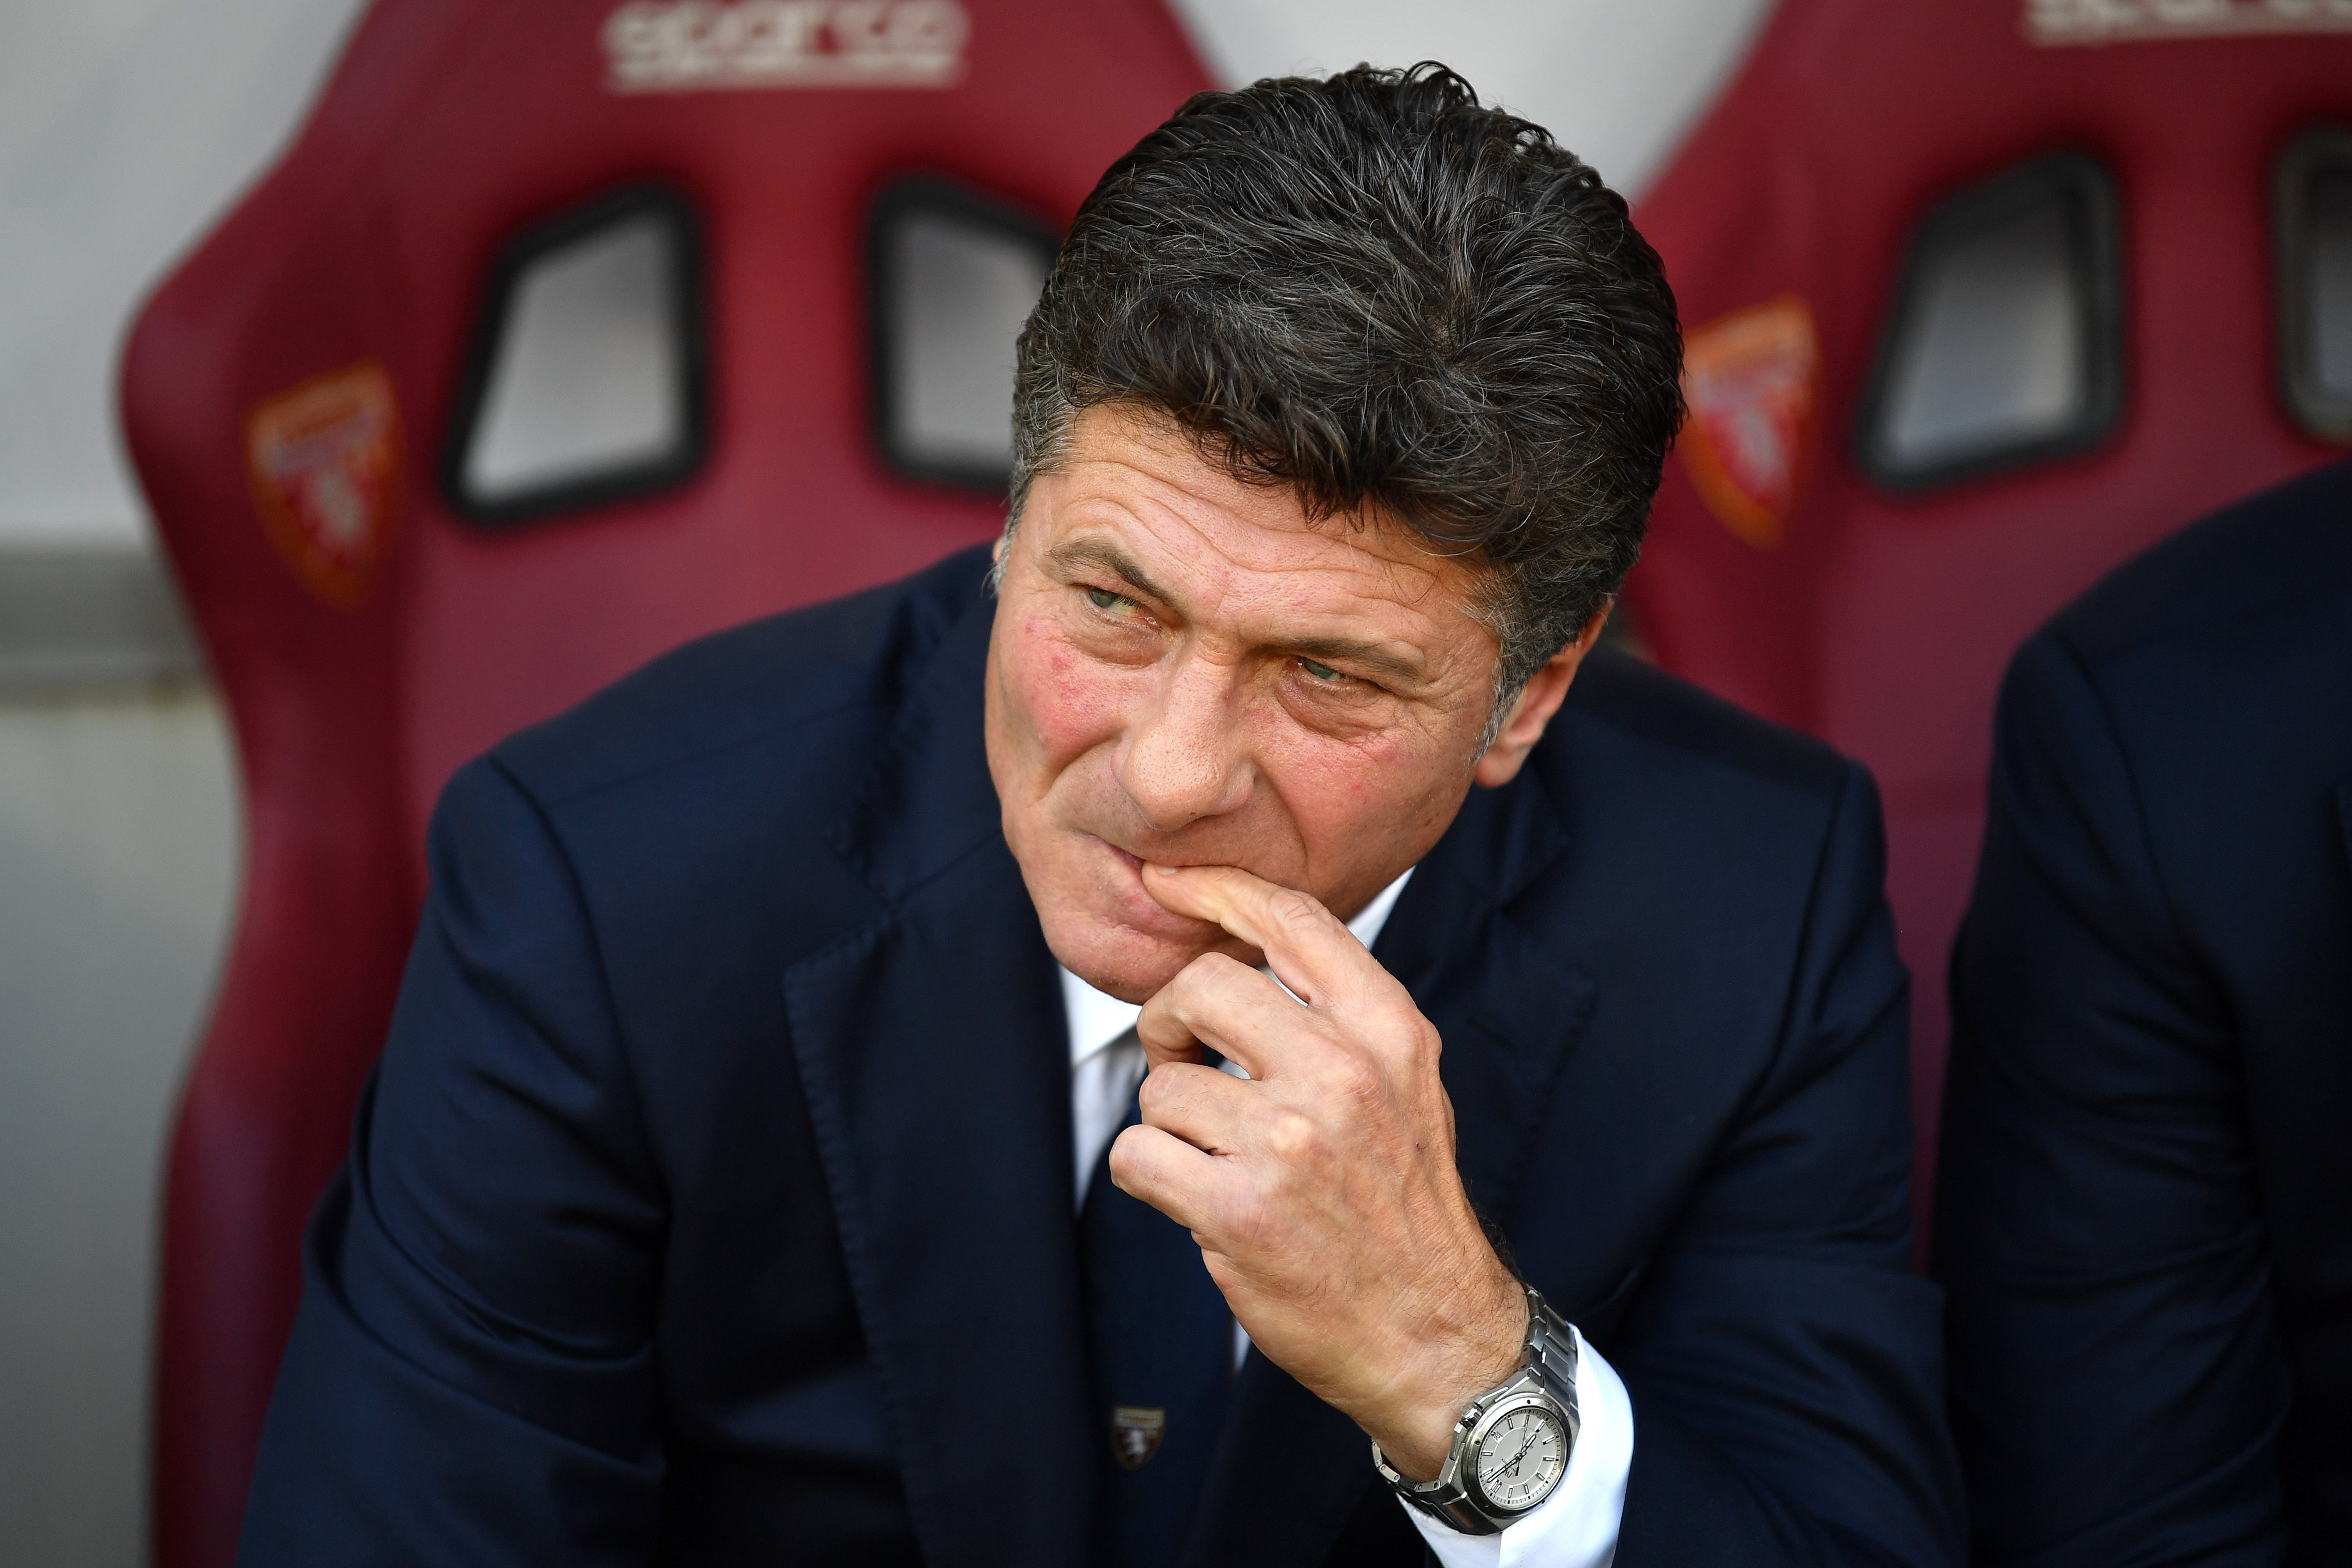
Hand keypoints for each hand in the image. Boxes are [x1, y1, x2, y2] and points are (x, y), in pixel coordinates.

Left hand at [1107, 863, 1526, 1480]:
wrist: (1432, 1330)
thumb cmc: (1404, 1206)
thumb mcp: (1406, 1082)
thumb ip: (1338, 1011)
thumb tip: (1243, 941)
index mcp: (1387, 1032)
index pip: (1291, 920)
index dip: (1218, 889)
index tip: (1171, 881)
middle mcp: (1342, 1076)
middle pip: (1203, 986)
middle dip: (1171, 1019)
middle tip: (1183, 1057)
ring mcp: (1289, 1143)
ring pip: (1163, 1084)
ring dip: (1172, 1122)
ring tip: (1220, 1157)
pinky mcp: (1238, 1210)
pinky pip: (1137, 1154)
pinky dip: (1149, 1176)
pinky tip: (1196, 1197)